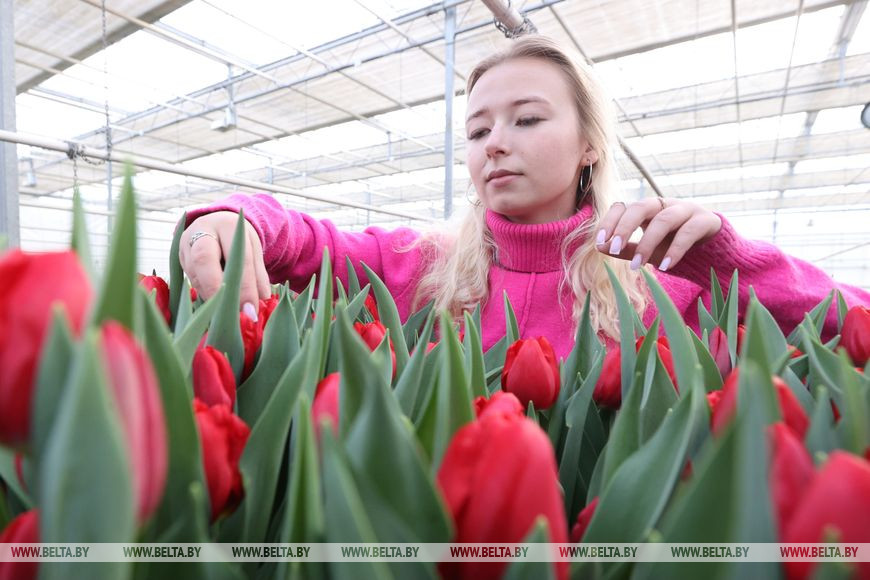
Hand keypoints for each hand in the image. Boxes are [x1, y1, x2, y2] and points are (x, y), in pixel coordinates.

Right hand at [179, 211, 270, 315]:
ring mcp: (186, 244)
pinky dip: (204, 294)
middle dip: (216, 288)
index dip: (245, 286)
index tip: (251, 309)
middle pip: (204, 259)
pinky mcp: (179, 258)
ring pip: (194, 273)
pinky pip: (190, 280)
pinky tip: (216, 304)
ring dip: (210, 296)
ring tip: (225, 312)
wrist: (218, 225)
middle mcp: (202, 231)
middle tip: (229, 312)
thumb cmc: (239, 241)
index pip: (238, 258)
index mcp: (228, 225)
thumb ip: (258, 275)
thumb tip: (261, 300)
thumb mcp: (254, 251)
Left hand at [595, 197, 721, 271]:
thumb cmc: (676, 249)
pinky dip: (675, 249)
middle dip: (625, 227)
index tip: (599, 242)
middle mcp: (666, 205)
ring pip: (664, 219)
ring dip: (647, 243)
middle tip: (614, 249)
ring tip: (637, 267)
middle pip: (641, 206)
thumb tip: (599, 248)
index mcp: (648, 210)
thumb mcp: (649, 252)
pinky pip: (688, 231)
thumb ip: (627, 249)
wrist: (715, 255)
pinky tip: (665, 266)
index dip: (609, 221)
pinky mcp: (706, 220)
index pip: (623, 206)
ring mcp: (687, 210)